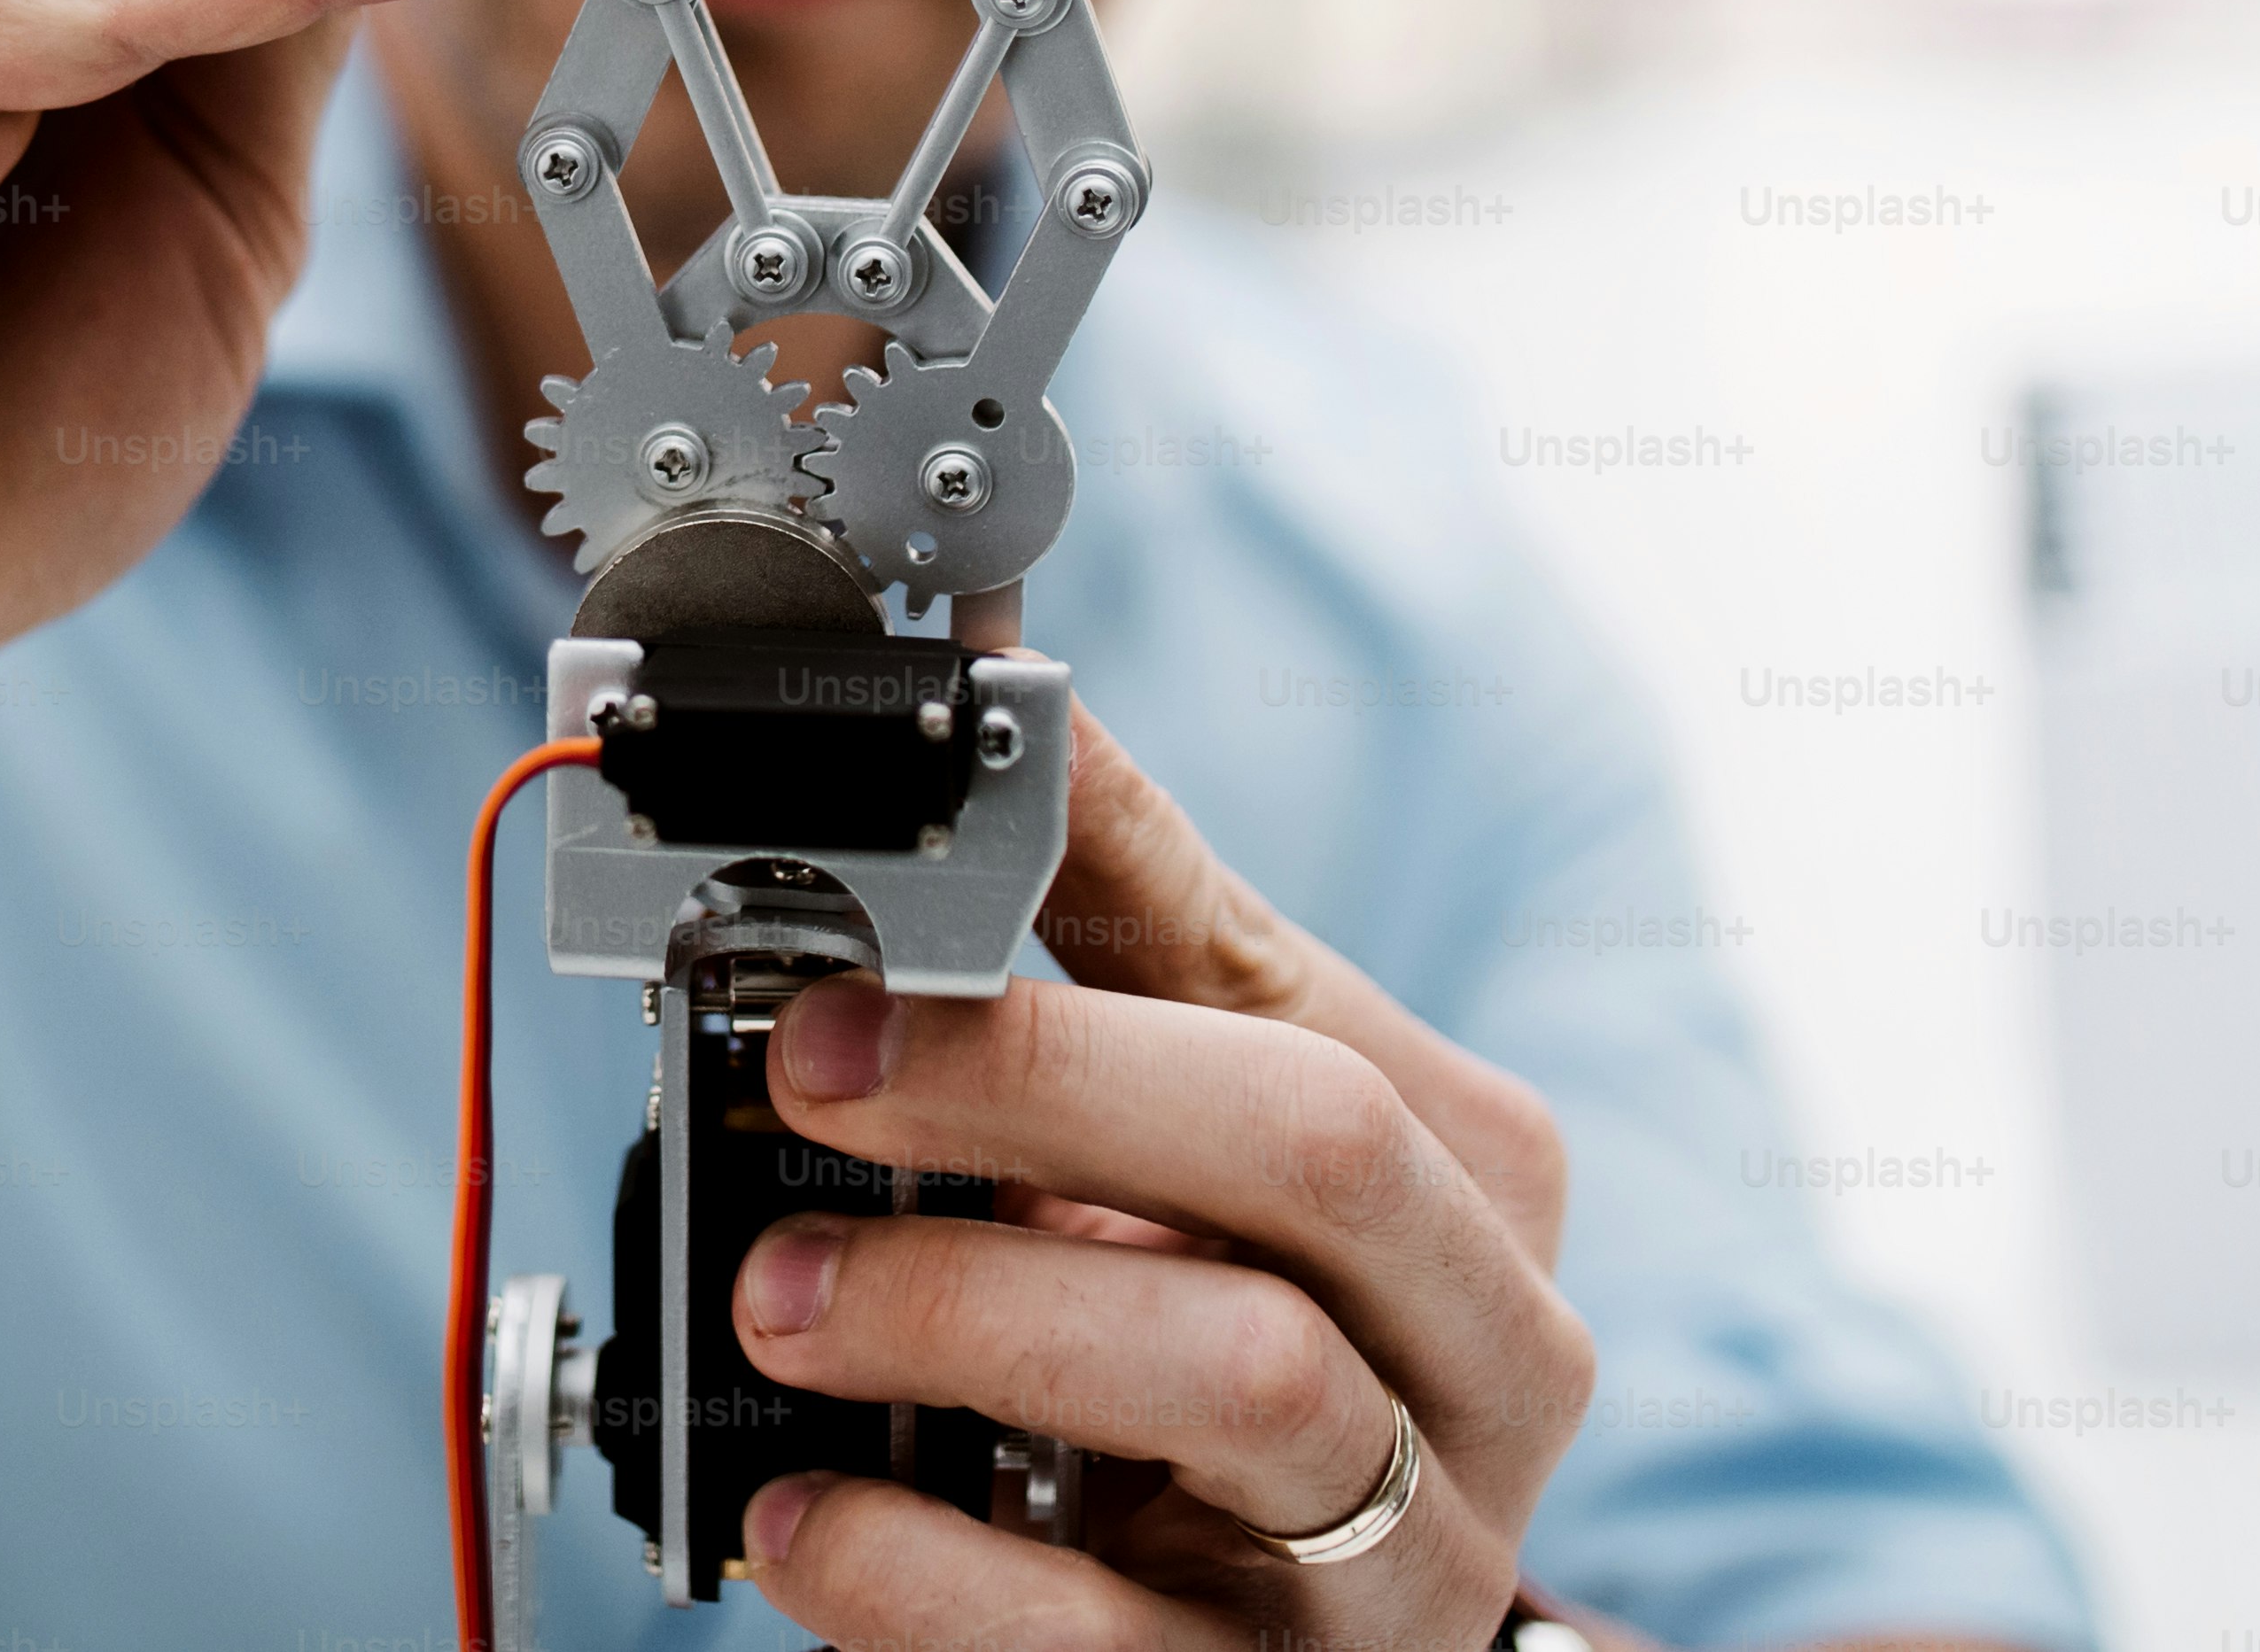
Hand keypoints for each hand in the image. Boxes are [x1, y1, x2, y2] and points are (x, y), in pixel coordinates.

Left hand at [733, 706, 1591, 1649]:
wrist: (1284, 1637)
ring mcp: (1405, 1559)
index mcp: (1476, 1184)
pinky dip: (915, 1571)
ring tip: (772, 1292)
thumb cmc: (1241, 1330)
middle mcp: (1487, 1366)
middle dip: (1034, 1085)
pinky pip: (1098, 1643)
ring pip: (1245, 1380)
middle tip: (806, 1062)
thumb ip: (1127, 931)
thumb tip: (1007, 701)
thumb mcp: (1212, 1131)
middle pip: (1312, 1156)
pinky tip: (799, 1508)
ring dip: (968, 1311)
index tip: (869, 888)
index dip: (1085, 932)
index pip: (1304, 1015)